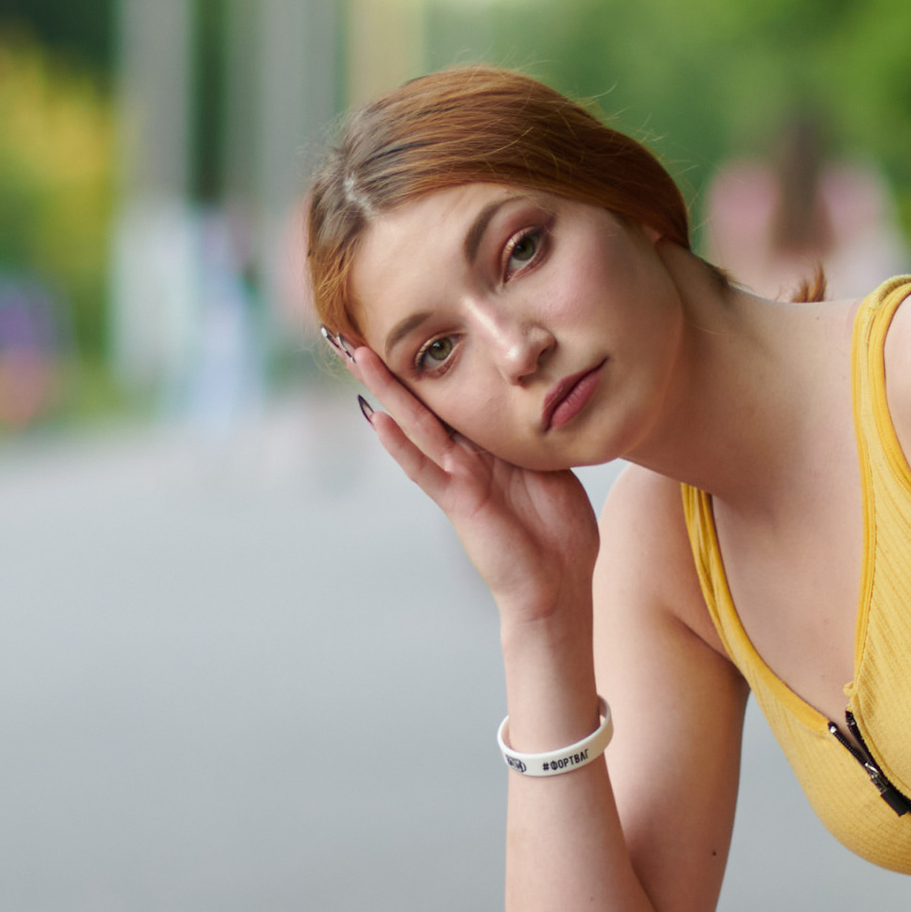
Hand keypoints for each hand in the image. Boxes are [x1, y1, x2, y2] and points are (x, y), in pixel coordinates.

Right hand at [342, 339, 600, 625]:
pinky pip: (425, 470)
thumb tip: (546, 396)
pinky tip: (376, 419)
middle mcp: (464, 457)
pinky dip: (400, 445)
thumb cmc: (558, 534)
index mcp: (485, 445)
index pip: (450, 395)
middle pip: (420, 401)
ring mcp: (457, 479)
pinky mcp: (459, 503)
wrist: (558, 588)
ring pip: (414, 424)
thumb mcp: (553, 466)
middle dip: (387, 367)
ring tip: (356, 355)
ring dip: (385, 389)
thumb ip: (536, 434)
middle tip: (351, 330)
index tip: (403, 323)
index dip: (426, 363)